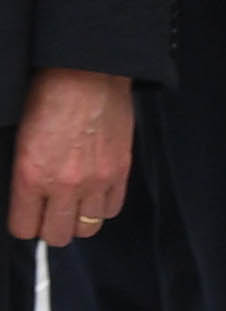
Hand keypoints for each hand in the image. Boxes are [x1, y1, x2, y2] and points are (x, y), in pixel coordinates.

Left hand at [7, 70, 130, 246]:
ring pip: (87, 228)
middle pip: (57, 235)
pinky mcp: (121, 172)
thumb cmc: (49, 99)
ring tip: (75, 203)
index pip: (24, 227)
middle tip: (50, 213)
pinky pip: (112, 209)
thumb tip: (31, 200)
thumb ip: (26, 176)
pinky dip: (102, 206)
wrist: (87, 75)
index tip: (28, 215)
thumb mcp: (21, 140)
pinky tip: (95, 192)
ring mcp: (96, 181)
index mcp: (30, 176)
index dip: (24, 223)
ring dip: (78, 218)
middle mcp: (63, 185)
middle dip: (50, 228)